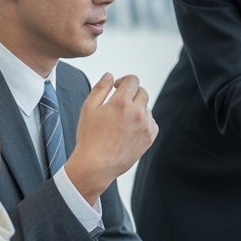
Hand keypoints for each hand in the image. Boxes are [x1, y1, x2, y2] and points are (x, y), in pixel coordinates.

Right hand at [65, 74, 156, 199]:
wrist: (95, 165)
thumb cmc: (89, 137)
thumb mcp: (88, 108)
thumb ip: (100, 88)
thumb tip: (110, 76)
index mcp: (121, 103)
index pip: (132, 80)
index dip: (124, 81)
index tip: (117, 87)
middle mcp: (137, 113)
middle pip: (142, 92)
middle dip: (131, 94)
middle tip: (119, 103)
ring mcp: (145, 126)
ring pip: (146, 108)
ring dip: (137, 109)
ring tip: (121, 121)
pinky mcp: (150, 138)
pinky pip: (152, 122)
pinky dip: (143, 122)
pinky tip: (130, 129)